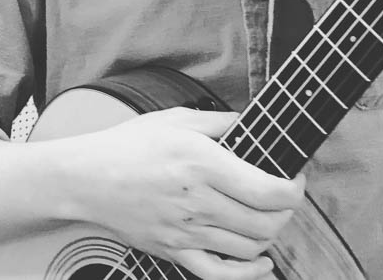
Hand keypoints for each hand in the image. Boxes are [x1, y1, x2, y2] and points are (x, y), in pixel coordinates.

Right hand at [66, 107, 305, 279]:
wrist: (86, 178)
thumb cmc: (128, 145)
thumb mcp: (176, 119)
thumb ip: (219, 121)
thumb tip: (250, 124)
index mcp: (203, 163)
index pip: (269, 190)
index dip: (295, 189)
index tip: (296, 177)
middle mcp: (198, 201)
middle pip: (266, 222)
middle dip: (287, 211)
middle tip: (285, 196)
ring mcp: (186, 231)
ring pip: (249, 247)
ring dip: (270, 235)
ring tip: (268, 217)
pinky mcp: (173, 251)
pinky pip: (219, 273)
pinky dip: (248, 273)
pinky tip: (261, 262)